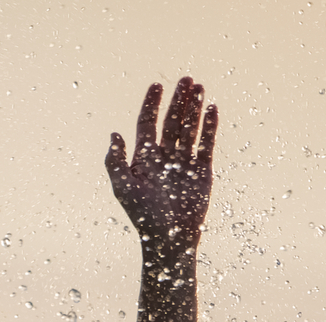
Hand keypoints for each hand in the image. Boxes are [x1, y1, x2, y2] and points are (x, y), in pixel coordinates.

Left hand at [105, 77, 217, 247]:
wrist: (170, 238)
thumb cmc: (144, 216)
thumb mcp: (123, 188)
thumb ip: (115, 161)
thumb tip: (114, 134)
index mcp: (144, 160)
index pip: (147, 125)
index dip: (151, 105)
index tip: (157, 85)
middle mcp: (164, 158)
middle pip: (171, 122)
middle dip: (178, 101)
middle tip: (186, 80)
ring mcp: (184, 163)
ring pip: (189, 129)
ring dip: (194, 109)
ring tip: (199, 88)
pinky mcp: (202, 171)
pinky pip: (206, 144)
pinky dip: (209, 127)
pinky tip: (212, 109)